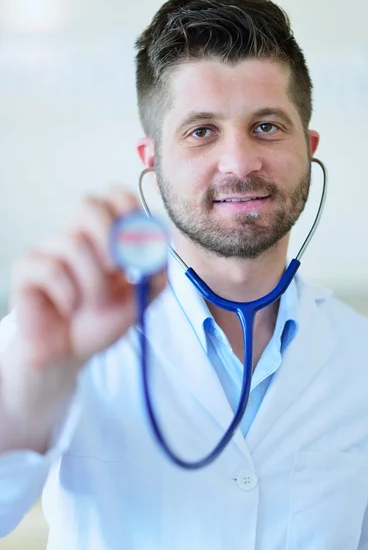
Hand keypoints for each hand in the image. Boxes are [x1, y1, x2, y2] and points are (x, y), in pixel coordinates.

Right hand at [10, 188, 166, 368]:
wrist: (71, 352)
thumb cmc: (102, 319)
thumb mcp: (141, 296)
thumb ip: (156, 269)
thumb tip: (158, 240)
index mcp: (104, 235)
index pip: (115, 197)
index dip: (130, 210)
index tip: (139, 240)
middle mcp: (75, 234)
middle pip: (88, 204)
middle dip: (110, 236)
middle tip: (118, 268)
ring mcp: (48, 249)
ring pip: (73, 243)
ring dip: (93, 282)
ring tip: (93, 304)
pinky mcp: (26, 268)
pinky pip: (50, 269)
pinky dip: (68, 295)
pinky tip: (69, 308)